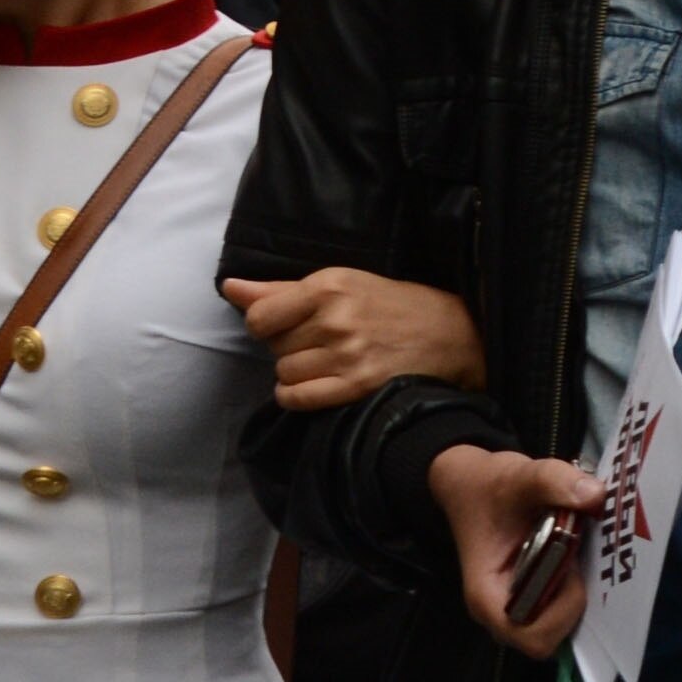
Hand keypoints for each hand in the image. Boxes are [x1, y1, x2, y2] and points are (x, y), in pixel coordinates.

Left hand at [224, 268, 483, 410]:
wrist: (451, 334)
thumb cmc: (391, 305)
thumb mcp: (342, 284)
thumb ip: (281, 289)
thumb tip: (229, 287)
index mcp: (330, 286)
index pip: (259, 317)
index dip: (267, 324)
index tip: (288, 324)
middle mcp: (336, 319)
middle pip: (273, 347)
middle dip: (290, 346)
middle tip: (322, 341)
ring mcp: (347, 355)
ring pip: (283, 373)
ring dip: (297, 371)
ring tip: (327, 361)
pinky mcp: (356, 386)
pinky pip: (298, 398)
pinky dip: (296, 395)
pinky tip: (315, 384)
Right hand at [426, 443, 603, 658]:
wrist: (474, 482)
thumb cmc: (487, 487)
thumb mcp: (518, 476)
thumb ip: (553, 482)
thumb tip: (595, 496)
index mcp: (488, 596)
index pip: (532, 637)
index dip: (562, 613)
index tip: (569, 570)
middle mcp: (501, 611)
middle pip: (549, 637)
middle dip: (574, 602)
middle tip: (581, 559)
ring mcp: (517, 604)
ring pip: (558, 624)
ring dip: (578, 593)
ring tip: (585, 554)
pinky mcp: (533, 593)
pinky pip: (560, 607)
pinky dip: (577, 585)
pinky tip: (583, 553)